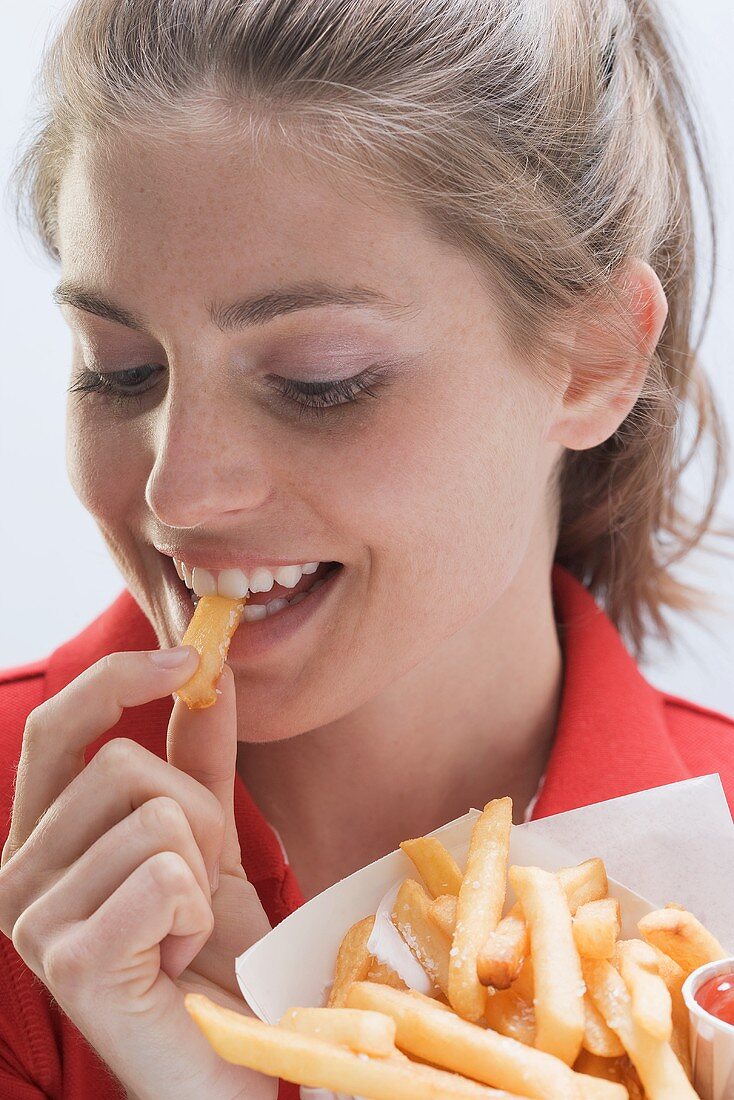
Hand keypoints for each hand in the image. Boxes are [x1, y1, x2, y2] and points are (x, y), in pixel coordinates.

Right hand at [0, 648, 276, 1099]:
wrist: (224, 1054)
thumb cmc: (208, 950)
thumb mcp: (206, 835)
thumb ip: (197, 756)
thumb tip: (209, 669)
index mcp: (42, 838)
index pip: (59, 727)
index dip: (118, 680)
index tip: (188, 658)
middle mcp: (17, 876)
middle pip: (121, 766)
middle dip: (194, 813)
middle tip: (196, 882)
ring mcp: (34, 922)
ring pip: (151, 817)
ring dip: (201, 869)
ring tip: (187, 924)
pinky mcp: (71, 964)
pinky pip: (165, 876)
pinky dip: (198, 911)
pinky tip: (180, 957)